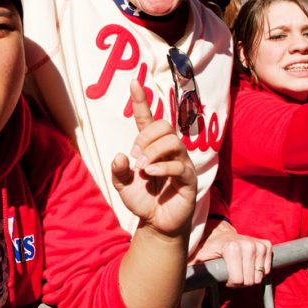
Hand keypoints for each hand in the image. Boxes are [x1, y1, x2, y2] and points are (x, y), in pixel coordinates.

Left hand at [111, 81, 196, 238]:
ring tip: (142, 168)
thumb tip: (120, 155)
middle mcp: (169, 151)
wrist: (156, 224)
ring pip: (173, 142)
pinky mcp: (189, 179)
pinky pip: (180, 165)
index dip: (141, 101)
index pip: (148, 119)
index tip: (133, 82)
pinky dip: (163, 167)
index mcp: (152, 147)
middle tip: (136, 156)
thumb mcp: (122, 185)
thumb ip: (118, 170)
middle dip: (146, 137)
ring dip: (153, 152)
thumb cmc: (143, 200)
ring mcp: (181, 163)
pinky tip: (151, 174)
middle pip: (164, 126)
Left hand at [193, 221, 272, 286]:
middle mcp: (247, 244)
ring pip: (259, 277)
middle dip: (240, 280)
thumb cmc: (210, 248)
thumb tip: (179, 277)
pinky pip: (267, 270)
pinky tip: (248, 263)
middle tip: (231, 271)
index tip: (224, 274)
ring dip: (249, 276)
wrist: (221, 234)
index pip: (238, 281)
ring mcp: (258, 244)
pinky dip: (258, 271)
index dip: (230, 282)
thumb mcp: (199, 257)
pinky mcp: (266, 245)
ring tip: (238, 267)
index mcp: (232, 247)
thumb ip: (192, 267)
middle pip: (249, 281)